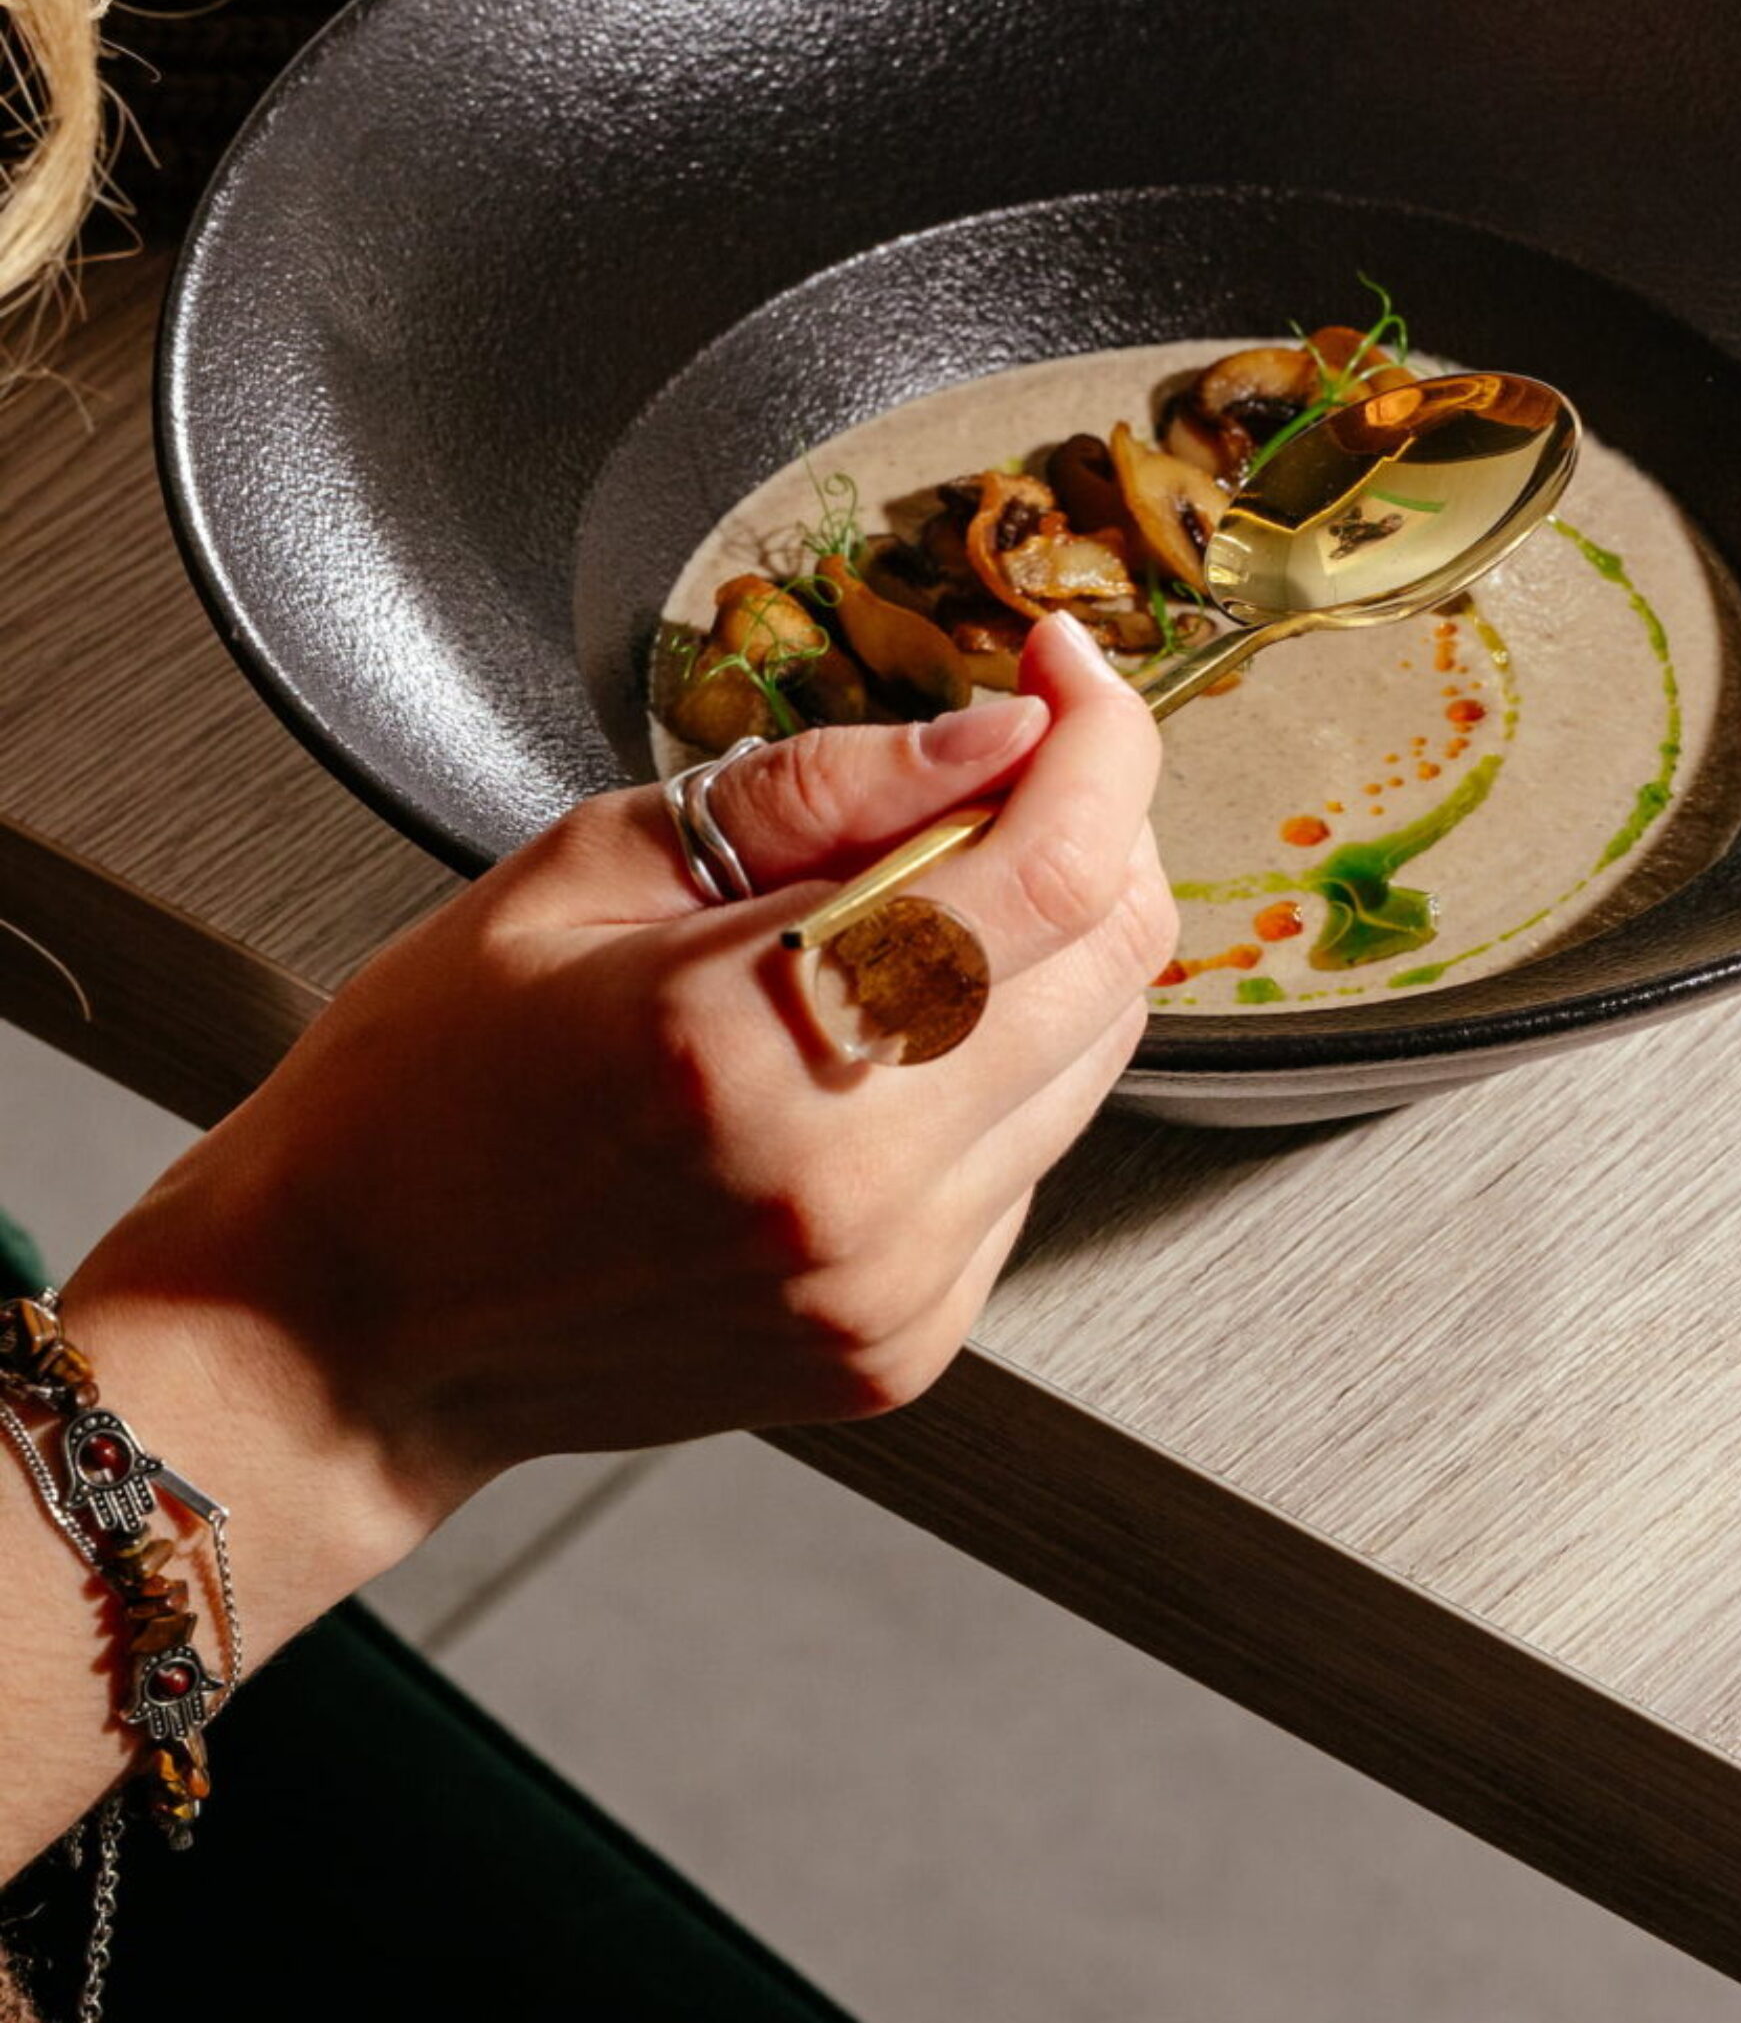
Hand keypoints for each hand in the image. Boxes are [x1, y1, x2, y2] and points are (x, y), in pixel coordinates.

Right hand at [64, 616, 1169, 1605]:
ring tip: (917, 907)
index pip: (1050, 871)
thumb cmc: (425, 1093)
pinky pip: (1033, 1163)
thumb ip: (814, 793)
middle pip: (1112, 962)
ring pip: (1096, 1061)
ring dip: (1052, 951)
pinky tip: (885, 1041)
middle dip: (1098, 828)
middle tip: (1010, 767)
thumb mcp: (582, 869)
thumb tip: (993, 735)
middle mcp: (840, 1184)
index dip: (1101, 745)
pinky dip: (1000, 1071)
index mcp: (745, 1041)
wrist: (347, 1324)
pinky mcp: (901, 1346)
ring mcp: (884, 1283)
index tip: (1066, 676)